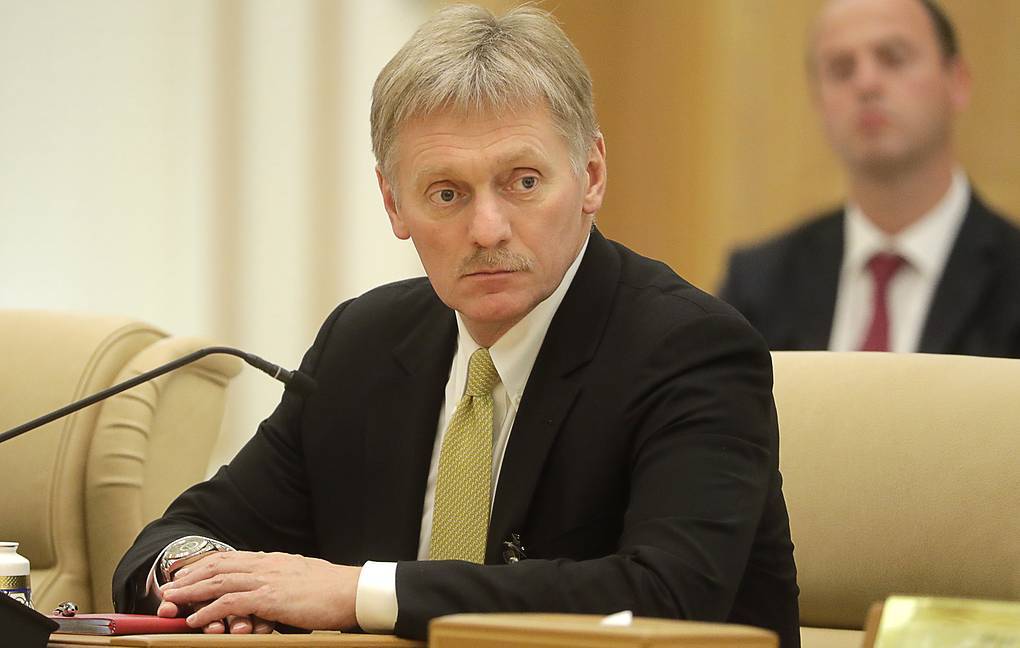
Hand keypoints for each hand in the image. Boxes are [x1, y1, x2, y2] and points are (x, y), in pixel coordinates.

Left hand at [160, 551, 360, 630]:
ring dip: (190, 592)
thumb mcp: (303, 579)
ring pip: (219, 581)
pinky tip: (195, 619)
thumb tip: (272, 591)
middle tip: (168, 586)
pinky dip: (209, 610)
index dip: (205, 565)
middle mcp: (266, 564)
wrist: (353, 590)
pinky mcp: (271, 597)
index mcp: (274, 560)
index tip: (187, 573)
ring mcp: (268, 579)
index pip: (231, 558)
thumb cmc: (334, 590)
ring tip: (170, 601)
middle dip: (190, 576)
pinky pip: (231, 602)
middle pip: (219, 566)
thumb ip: (283, 582)